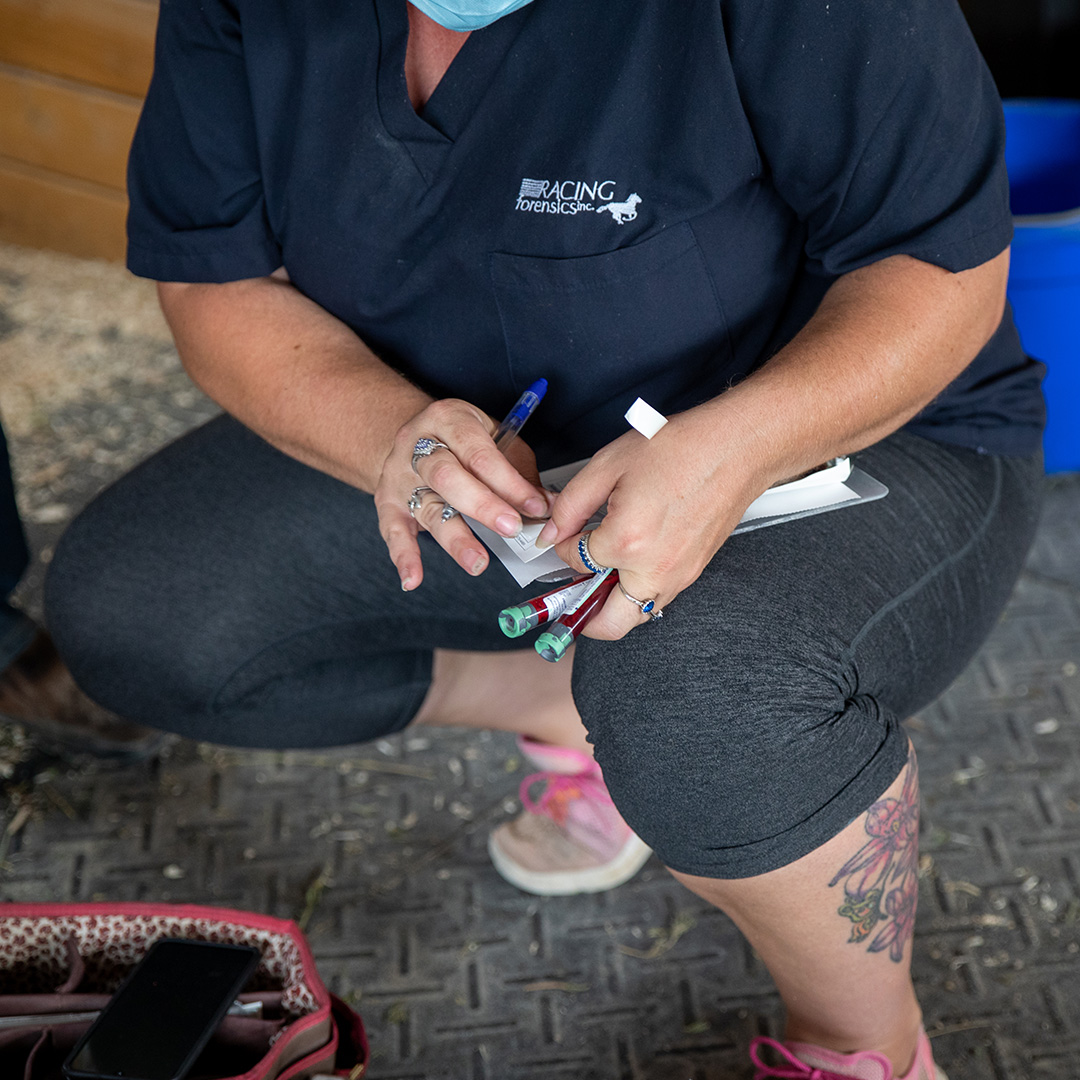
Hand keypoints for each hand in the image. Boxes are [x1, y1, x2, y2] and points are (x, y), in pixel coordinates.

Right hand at [375, 398, 552, 589]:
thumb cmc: (462, 439)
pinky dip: (403, 557)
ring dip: (454, 538)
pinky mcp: (387, 502)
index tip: (536, 507)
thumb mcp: (493, 438)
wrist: (414, 434)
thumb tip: (549, 506)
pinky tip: (413, 579)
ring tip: (478, 562)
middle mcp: (419, 445)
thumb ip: (519, 472)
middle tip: (512, 528)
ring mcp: (400, 475)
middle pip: (448, 477)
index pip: (480, 454)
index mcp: (449, 419)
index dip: (510, 483)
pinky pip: (392, 531)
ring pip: (426, 507)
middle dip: (483, 506)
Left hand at [535, 412, 765, 639]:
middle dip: (583, 616)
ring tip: (601, 575)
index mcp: (625, 541)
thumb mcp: (609, 464)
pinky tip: (631, 561)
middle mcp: (653, 568)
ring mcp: (678, 575)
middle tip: (571, 597)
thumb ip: (571, 504)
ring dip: (612, 605)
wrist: (737, 448)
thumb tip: (552, 533)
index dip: (563, 546)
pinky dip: (637, 591)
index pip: (576, 561)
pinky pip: (658, 598)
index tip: (565, 535)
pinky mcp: (694, 572)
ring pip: (636, 615)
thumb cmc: (681, 448)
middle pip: (608, 623)